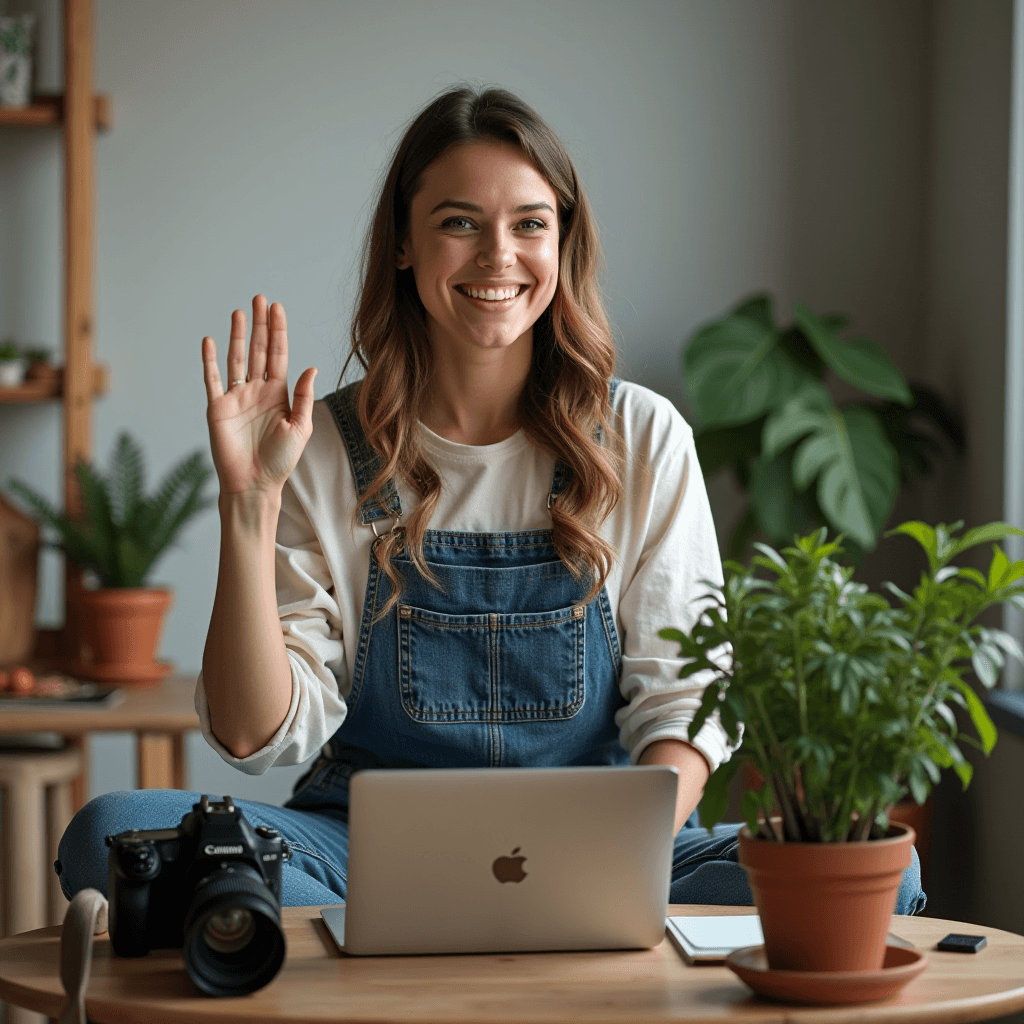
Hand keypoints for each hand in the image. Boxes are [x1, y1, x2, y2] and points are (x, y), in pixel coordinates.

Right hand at [202, 295, 316, 494]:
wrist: (255, 484)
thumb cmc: (280, 461)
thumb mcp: (300, 427)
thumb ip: (304, 397)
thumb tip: (311, 367)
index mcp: (279, 394)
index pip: (278, 355)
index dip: (278, 331)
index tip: (277, 308)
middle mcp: (257, 391)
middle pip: (258, 350)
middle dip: (260, 325)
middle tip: (260, 299)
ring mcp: (236, 397)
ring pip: (237, 359)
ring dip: (238, 335)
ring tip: (240, 312)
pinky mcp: (217, 407)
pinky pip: (212, 379)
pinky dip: (210, 360)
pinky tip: (211, 340)